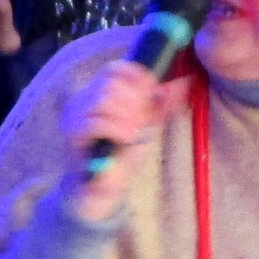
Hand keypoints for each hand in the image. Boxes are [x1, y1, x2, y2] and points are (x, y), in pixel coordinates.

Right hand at [63, 60, 177, 221]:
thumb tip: (185, 81)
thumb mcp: (146, 125)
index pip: (113, 69)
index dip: (135, 77)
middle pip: (110, 84)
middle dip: (134, 102)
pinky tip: (126, 140)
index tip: (152, 95)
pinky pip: (98, 122)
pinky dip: (118, 130)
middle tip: (141, 122)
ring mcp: (74, 116)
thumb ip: (162, 104)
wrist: (99, 190)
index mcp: (96, 93)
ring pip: (104, 99)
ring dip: (127, 117)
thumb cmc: (120, 156)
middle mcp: (81, 100)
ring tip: (133, 133)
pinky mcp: (73, 135)